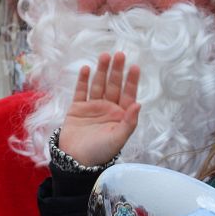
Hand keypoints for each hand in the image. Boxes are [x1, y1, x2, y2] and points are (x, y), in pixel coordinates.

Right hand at [57, 52, 139, 166]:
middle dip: (116, 70)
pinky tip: (86, 69)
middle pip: (113, 85)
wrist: (76, 161)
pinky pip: (81, 91)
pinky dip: (83, 80)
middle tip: (120, 54)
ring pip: (98, 84)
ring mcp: (92, 106)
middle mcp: (108, 108)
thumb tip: (138, 104)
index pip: (128, 94)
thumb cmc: (100, 152)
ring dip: (101, 71)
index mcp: (120, 115)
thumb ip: (129, 122)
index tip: (134, 67)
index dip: (131, 81)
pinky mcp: (77, 108)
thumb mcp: (118, 139)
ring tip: (104, 56)